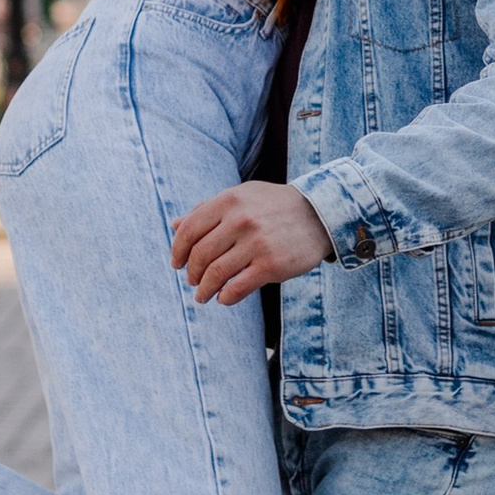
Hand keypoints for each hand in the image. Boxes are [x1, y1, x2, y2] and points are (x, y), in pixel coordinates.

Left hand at [171, 179, 332, 304]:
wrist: (320, 214)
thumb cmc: (274, 206)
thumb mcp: (241, 197)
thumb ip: (207, 209)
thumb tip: (174, 225)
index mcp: (229, 201)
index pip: (190, 229)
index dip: (178, 250)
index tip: (177, 263)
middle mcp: (240, 220)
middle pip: (200, 254)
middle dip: (191, 273)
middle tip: (192, 281)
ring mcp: (256, 244)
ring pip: (215, 274)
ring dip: (204, 290)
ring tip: (203, 295)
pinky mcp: (271, 265)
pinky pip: (237, 288)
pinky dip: (225, 297)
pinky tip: (224, 298)